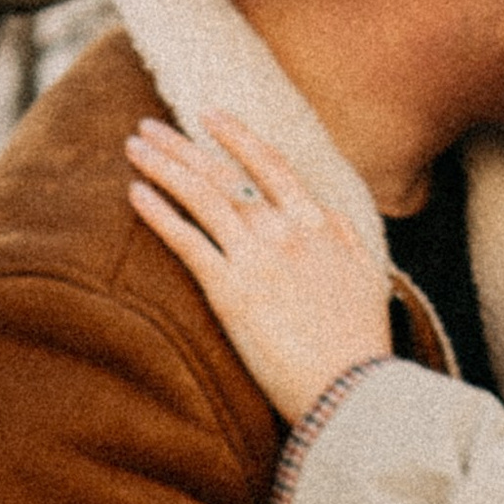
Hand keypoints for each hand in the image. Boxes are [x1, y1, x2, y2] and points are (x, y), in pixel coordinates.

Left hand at [127, 110, 389, 422]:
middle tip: (147, 127)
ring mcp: (257, 258)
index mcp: (320, 225)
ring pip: (201, 197)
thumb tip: (327, 213)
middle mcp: (286, 231)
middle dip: (182, 145)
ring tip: (134, 147)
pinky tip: (135, 193)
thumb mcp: (368, 278)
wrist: (353, 389)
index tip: (208, 114)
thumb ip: (346, 238)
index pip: (271, 165)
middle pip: (223, 174)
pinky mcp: (231, 291)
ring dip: (163, 167)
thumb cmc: (362, 344)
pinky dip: (159, 213)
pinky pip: (187, 240)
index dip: (236, 135)